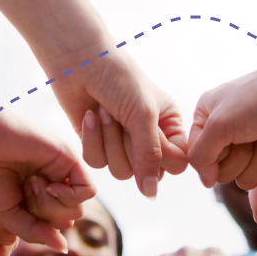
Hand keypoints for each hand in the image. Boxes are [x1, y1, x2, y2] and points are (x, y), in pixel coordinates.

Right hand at [0, 109, 96, 252]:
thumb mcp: (7, 216)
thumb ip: (35, 232)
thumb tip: (64, 248)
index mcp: (37, 199)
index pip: (52, 227)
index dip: (35, 226)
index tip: (14, 207)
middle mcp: (53, 186)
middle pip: (67, 221)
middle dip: (44, 216)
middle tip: (25, 192)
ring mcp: (63, 173)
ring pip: (77, 210)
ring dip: (52, 206)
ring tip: (33, 184)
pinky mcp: (71, 159)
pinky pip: (88, 191)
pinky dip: (70, 196)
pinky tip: (50, 186)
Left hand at [45, 47, 187, 198]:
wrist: (79, 60)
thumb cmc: (119, 78)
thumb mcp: (142, 115)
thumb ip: (150, 156)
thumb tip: (151, 195)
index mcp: (169, 126)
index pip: (177, 163)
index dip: (162, 157)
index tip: (147, 136)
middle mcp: (148, 138)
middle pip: (145, 172)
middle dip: (128, 145)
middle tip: (119, 115)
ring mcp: (123, 143)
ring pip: (120, 171)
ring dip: (108, 141)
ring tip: (104, 112)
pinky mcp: (98, 144)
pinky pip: (97, 163)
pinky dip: (92, 140)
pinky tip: (90, 116)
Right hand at [187, 60, 256, 188]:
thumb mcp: (219, 124)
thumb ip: (200, 156)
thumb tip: (206, 182)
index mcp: (206, 120)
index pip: (197, 159)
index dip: (213, 158)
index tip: (228, 141)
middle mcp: (224, 135)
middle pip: (222, 173)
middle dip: (241, 158)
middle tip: (252, 135)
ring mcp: (248, 148)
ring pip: (243, 180)